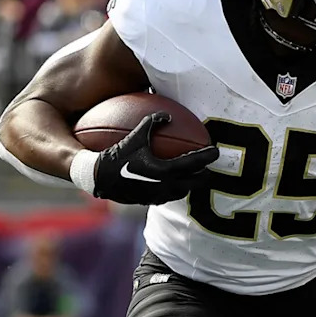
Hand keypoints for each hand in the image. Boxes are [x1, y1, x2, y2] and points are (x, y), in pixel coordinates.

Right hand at [93, 112, 218, 204]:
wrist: (99, 179)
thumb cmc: (117, 155)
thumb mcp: (135, 136)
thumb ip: (152, 123)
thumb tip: (167, 114)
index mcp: (165, 171)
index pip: (194, 163)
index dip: (207, 157)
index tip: (216, 151)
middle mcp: (165, 186)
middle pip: (196, 183)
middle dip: (206, 175)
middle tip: (209, 167)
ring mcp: (159, 196)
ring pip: (183, 192)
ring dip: (191, 183)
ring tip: (194, 175)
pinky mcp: (150, 202)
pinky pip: (170, 196)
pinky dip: (176, 188)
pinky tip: (174, 181)